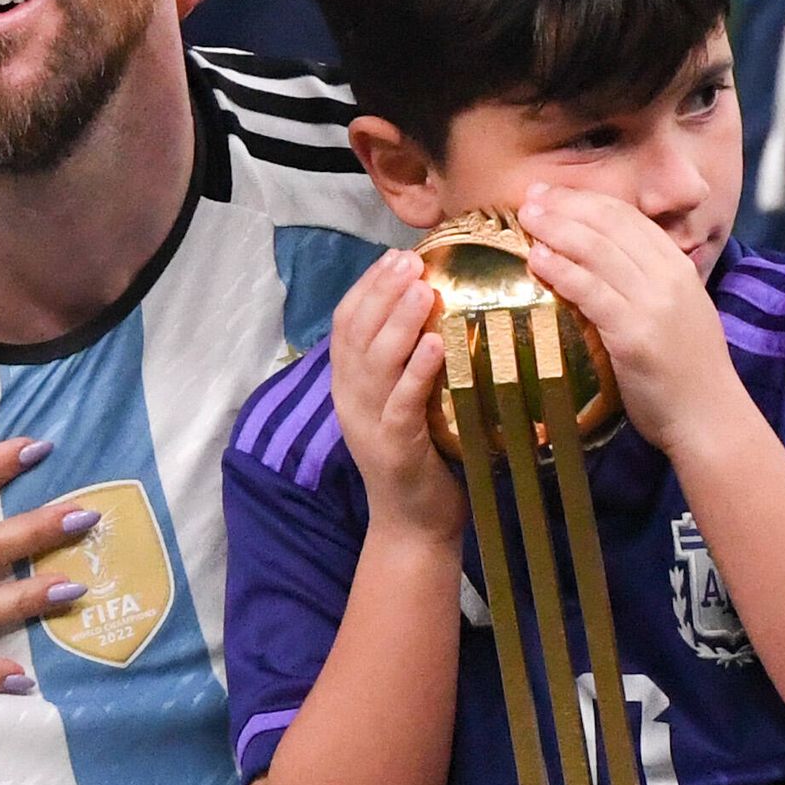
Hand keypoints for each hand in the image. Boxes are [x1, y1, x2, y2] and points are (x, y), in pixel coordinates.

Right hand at [328, 253, 465, 538]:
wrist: (412, 525)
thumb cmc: (420, 459)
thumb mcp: (404, 403)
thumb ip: (406, 364)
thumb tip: (435, 313)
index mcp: (349, 385)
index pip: (346, 323)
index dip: (367, 286)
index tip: (394, 258)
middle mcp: (351, 399)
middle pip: (357, 333)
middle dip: (382, 292)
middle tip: (409, 263)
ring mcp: (368, 423)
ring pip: (376, 362)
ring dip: (400, 322)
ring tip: (423, 290)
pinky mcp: (394, 447)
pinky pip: (403, 402)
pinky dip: (418, 370)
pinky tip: (438, 345)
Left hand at [517, 185, 749, 457]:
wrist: (708, 417)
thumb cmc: (687, 373)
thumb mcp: (679, 313)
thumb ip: (650, 285)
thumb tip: (604, 266)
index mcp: (679, 267)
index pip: (628, 217)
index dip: (586, 200)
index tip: (553, 194)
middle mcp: (669, 277)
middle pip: (609, 225)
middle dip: (566, 206)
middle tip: (530, 199)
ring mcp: (653, 304)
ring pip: (597, 251)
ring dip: (556, 230)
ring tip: (526, 219)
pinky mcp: (633, 334)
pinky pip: (590, 292)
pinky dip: (561, 270)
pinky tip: (538, 260)